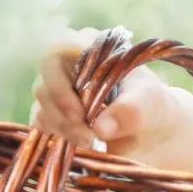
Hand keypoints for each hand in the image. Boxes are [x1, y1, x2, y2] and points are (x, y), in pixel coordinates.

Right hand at [28, 27, 171, 151]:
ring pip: (41, 110)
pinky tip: (83, 143)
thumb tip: (101, 127)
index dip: (59, 83)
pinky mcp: (52, 114)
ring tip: (92, 140)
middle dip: (65, 116)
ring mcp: (56, 90)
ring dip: (64, 130)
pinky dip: (60, 138)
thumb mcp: (149, 103)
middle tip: (90, 134)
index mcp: (89, 48)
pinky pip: (41, 127)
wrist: (150, 129)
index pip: (55, 52)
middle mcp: (67, 66)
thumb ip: (131, 110)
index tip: (80, 113)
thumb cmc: (150, 105)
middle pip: (43, 86)